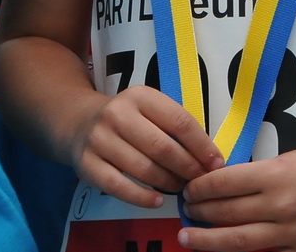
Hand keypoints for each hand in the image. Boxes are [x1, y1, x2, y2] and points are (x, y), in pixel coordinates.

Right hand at [67, 86, 223, 207]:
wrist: (79, 122)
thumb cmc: (127, 119)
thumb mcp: (149, 110)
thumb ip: (174, 126)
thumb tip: (209, 157)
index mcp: (140, 96)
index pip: (179, 121)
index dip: (202, 145)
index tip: (216, 163)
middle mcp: (117, 114)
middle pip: (162, 147)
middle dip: (187, 167)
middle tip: (200, 180)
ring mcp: (99, 139)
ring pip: (143, 168)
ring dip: (168, 183)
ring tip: (181, 188)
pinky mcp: (87, 164)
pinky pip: (119, 186)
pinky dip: (142, 197)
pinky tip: (158, 200)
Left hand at [180, 143, 295, 251]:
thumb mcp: (289, 158)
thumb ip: (257, 175)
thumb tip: (222, 186)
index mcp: (277, 174)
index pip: (224, 183)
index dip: (200, 187)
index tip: (189, 189)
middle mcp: (281, 205)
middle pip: (226, 213)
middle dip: (200, 213)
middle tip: (185, 211)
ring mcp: (292, 233)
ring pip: (238, 241)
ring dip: (208, 240)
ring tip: (188, 238)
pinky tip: (226, 251)